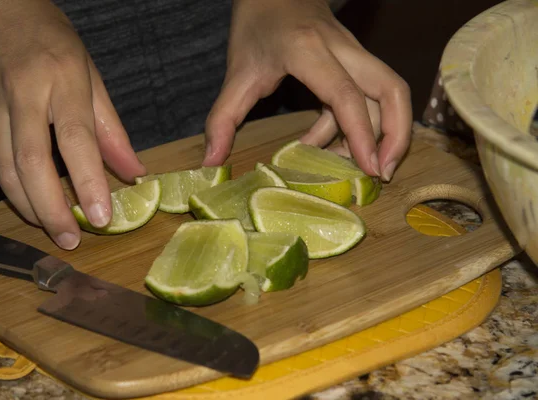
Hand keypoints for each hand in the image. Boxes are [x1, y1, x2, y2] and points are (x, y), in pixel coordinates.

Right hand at [0, 0, 144, 248]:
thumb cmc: (47, 38)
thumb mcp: (90, 73)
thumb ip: (111, 128)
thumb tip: (135, 172)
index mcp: (62, 79)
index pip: (75, 139)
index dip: (88, 182)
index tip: (101, 217)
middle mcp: (25, 96)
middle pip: (32, 164)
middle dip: (51, 209)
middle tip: (71, 239)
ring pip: (7, 170)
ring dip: (30, 208)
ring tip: (54, 230)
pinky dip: (16, 190)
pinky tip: (35, 205)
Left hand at [204, 0, 411, 180]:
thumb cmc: (256, 26)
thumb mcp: (236, 73)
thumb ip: (223, 119)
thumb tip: (212, 162)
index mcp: (307, 50)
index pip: (345, 95)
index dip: (362, 135)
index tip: (369, 171)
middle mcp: (341, 49)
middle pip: (391, 89)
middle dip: (397, 136)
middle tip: (381, 174)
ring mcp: (353, 53)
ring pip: (388, 92)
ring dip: (383, 132)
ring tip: (357, 169)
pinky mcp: (355, 61)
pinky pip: (367, 96)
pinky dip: (353, 125)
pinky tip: (323, 145)